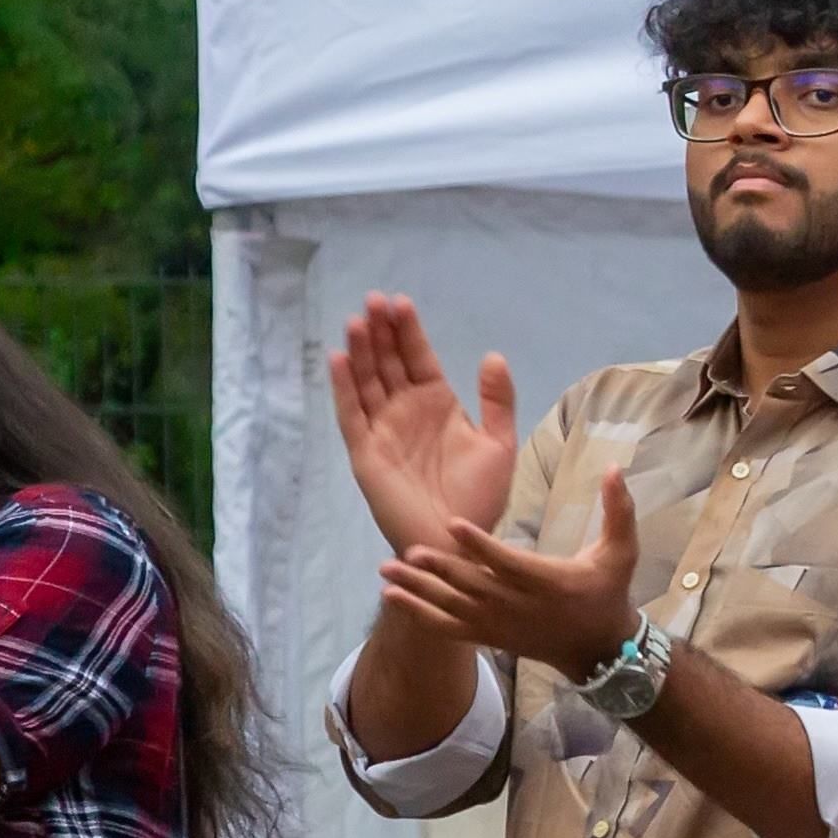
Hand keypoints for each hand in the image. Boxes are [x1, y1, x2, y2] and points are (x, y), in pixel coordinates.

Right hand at [330, 296, 517, 550]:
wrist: (458, 539)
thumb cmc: (479, 496)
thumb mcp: (498, 442)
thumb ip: (496, 400)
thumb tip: (492, 356)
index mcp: (437, 405)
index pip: (418, 358)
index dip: (408, 331)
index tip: (401, 301)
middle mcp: (406, 412)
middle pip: (388, 363)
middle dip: (381, 332)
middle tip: (374, 299)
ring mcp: (383, 430)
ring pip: (367, 382)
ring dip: (360, 352)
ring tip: (357, 321)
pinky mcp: (366, 452)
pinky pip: (352, 414)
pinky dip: (344, 387)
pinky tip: (338, 359)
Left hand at [378, 476, 644, 676]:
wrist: (597, 648)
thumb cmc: (607, 591)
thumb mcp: (623, 551)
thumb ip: (618, 510)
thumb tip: (612, 467)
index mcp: (549, 582)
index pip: (508, 562)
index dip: (479, 545)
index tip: (452, 523)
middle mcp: (519, 606)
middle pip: (473, 586)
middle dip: (440, 568)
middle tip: (408, 549)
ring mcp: (499, 624)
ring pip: (452, 606)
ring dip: (418, 589)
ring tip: (387, 569)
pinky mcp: (487, 637)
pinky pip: (446, 627)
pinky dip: (418, 613)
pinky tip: (391, 596)